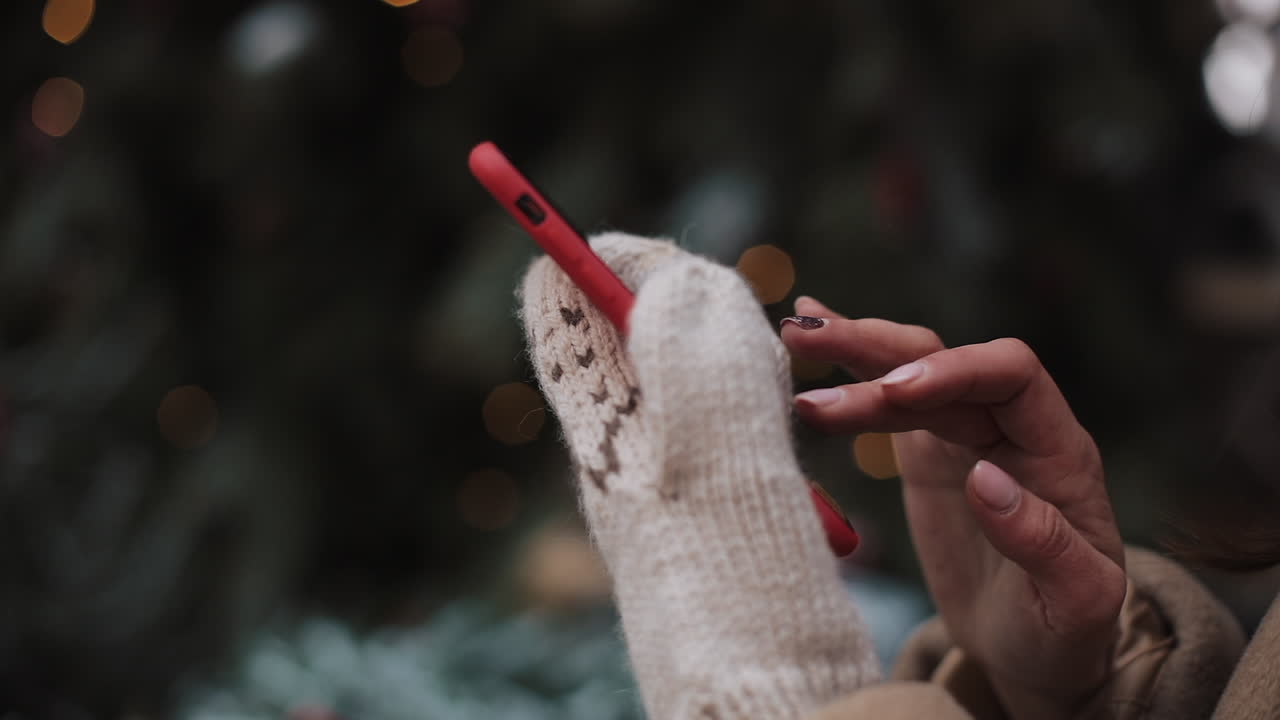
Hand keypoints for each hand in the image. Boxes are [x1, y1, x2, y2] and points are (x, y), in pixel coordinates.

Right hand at [781, 296, 1125, 718]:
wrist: (1035, 653)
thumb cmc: (1064, 631)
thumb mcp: (1074, 603)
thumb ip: (1043, 541)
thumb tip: (985, 479)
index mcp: (1057, 451)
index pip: (1011, 375)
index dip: (953, 371)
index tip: (893, 392)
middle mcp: (1010, 426)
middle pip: (945, 360)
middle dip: (878, 351)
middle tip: (811, 345)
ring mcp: (964, 434)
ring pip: (909, 368)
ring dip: (853, 351)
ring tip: (793, 337)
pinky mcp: (926, 451)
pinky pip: (887, 397)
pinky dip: (849, 367)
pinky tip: (808, 339)